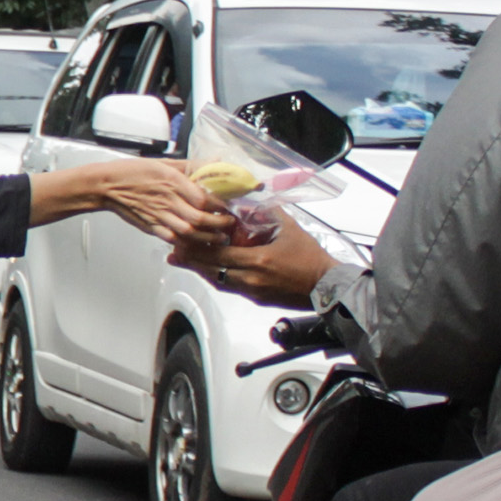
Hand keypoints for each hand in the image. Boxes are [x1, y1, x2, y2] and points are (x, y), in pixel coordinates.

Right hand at [88, 157, 237, 252]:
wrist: (107, 186)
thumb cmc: (133, 172)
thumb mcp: (164, 163)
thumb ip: (192, 164)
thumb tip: (216, 159)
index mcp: (172, 182)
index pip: (203, 198)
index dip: (219, 206)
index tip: (228, 207)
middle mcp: (168, 200)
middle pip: (200, 219)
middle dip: (219, 225)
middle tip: (229, 225)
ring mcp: (159, 216)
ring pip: (189, 232)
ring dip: (207, 237)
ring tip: (219, 238)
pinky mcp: (151, 227)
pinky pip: (172, 239)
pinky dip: (186, 243)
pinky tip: (196, 243)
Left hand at [181, 214, 335, 302]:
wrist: (327, 286)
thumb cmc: (310, 257)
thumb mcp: (290, 230)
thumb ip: (268, 214)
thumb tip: (250, 200)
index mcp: (259, 260)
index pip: (219, 256)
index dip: (198, 250)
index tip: (182, 242)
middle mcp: (252, 279)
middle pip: (213, 271)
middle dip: (191, 262)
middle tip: (174, 253)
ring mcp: (253, 292)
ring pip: (219, 282)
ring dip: (201, 272)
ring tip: (183, 262)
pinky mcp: (257, 299)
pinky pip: (231, 289)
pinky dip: (218, 279)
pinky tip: (208, 271)